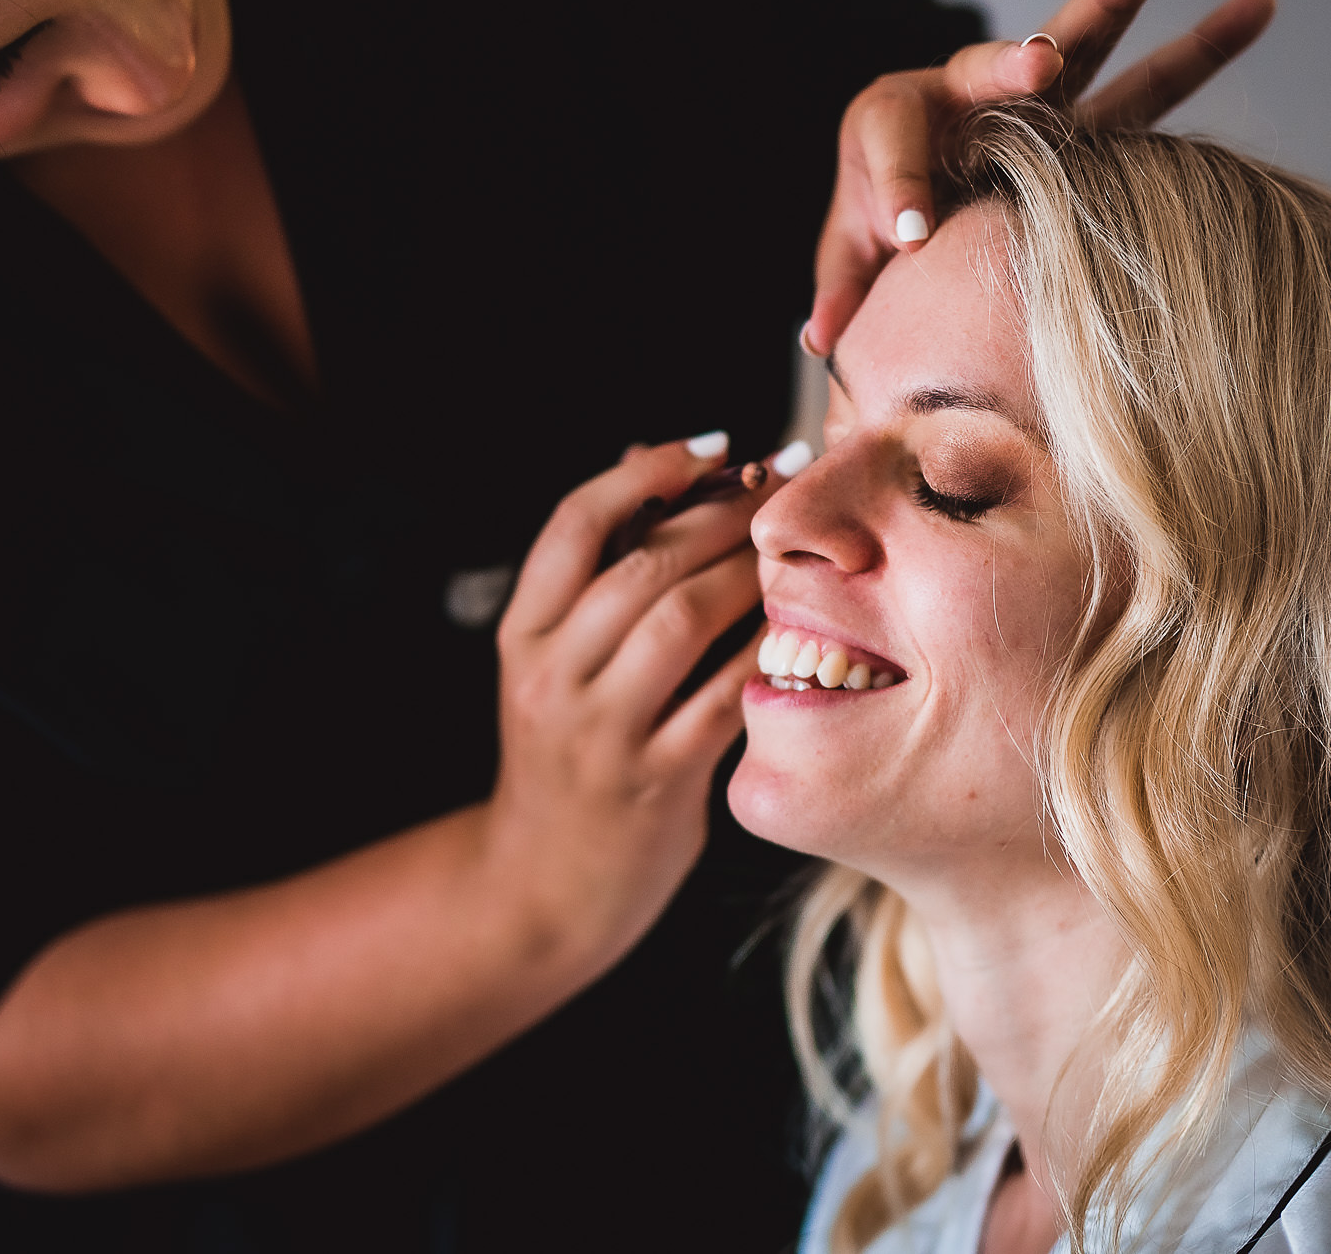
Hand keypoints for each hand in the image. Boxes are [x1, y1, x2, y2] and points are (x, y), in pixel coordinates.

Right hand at [485, 436, 773, 971]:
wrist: (543, 884)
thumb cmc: (569, 754)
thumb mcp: (557, 664)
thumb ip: (599, 574)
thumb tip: (651, 457)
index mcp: (522, 634)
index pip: (574, 522)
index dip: (647, 472)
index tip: (717, 447)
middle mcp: (550, 676)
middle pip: (643, 563)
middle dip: (726, 511)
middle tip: (789, 480)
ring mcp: (599, 732)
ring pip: (682, 619)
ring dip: (751, 570)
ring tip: (797, 547)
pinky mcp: (654, 781)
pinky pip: (724, 695)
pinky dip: (768, 651)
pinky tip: (808, 626)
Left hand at [805, 0, 1275, 354]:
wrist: (932, 205)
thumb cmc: (881, 228)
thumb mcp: (854, 257)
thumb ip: (844, 288)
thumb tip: (824, 336)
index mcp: (892, 116)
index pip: (890, 134)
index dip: (895, 182)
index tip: (908, 232)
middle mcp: (969, 93)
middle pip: (992, 62)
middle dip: (1018, 60)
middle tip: (1040, 64)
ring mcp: (1042, 103)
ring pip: (1085, 46)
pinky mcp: (1098, 124)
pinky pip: (1158, 83)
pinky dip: (1208, 43)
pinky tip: (1260, 1)